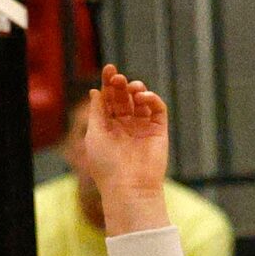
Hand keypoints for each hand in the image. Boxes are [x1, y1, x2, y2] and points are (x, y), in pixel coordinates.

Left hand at [85, 65, 168, 211]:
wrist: (128, 187)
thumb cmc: (106, 165)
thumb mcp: (95, 134)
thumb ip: (97, 112)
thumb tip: (95, 90)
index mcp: (108, 126)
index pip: (109, 99)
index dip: (109, 83)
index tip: (109, 69)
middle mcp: (126, 125)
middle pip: (124, 97)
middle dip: (121, 84)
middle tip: (118, 77)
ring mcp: (143, 127)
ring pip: (141, 101)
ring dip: (137, 89)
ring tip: (132, 87)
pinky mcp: (159, 131)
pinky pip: (158, 109)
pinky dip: (152, 99)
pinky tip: (143, 97)